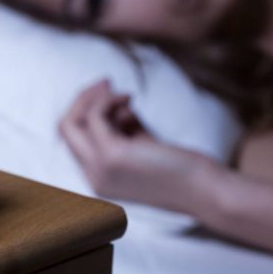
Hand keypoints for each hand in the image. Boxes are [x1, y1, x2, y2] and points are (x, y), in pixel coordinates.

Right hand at [59, 79, 213, 210]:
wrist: (206, 190)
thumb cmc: (179, 167)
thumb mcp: (142, 144)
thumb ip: (123, 126)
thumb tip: (113, 102)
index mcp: (98, 178)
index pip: (73, 139)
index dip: (86, 111)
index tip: (107, 93)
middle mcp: (93, 177)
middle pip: (66, 129)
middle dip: (82, 99)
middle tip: (105, 82)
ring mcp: (100, 169)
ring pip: (72, 121)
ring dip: (95, 97)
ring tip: (124, 93)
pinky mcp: (112, 157)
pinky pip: (95, 117)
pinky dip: (108, 100)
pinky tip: (130, 98)